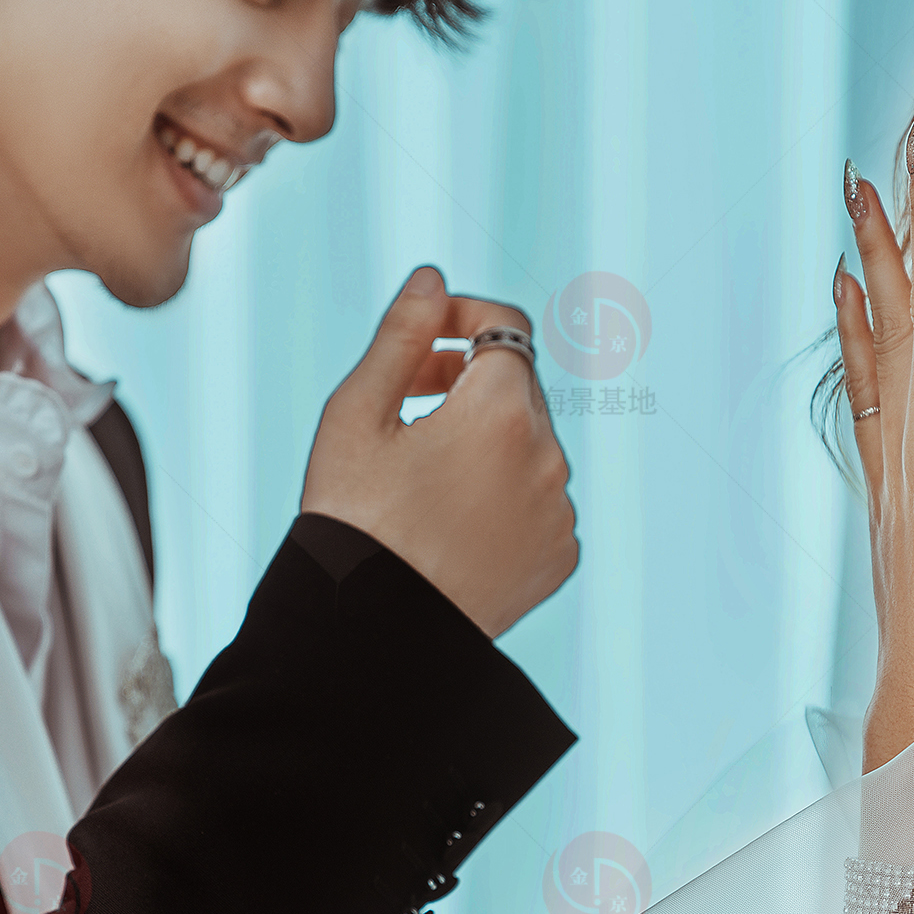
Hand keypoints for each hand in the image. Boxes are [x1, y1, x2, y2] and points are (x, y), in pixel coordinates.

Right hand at [301, 265, 577, 637]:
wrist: (374, 634)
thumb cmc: (352, 520)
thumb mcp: (357, 414)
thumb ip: (401, 335)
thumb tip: (433, 279)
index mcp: (503, 411)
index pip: (505, 327)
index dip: (460, 320)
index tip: (422, 342)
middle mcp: (549, 457)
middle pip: (519, 387)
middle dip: (469, 382)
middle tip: (408, 406)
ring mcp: (560, 512)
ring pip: (529, 446)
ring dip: (486, 442)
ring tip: (422, 477)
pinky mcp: (561, 557)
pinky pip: (539, 503)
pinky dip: (504, 498)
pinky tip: (451, 524)